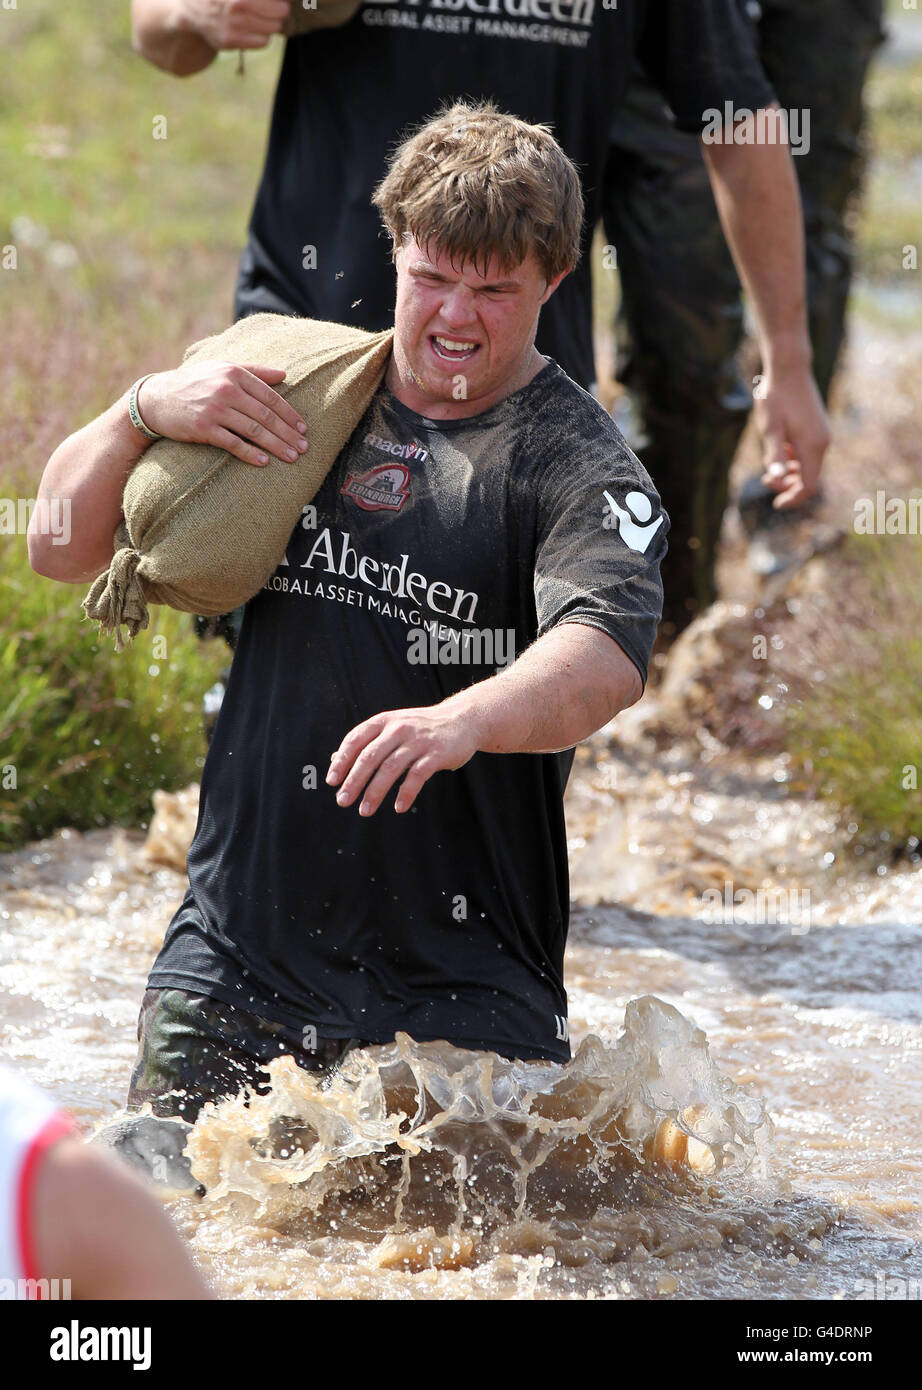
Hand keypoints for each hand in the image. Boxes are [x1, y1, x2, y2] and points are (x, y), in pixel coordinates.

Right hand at [135, 362, 307, 465]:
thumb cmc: (195, 383)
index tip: (303, 428)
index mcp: (234, 373)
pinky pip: (233, 443)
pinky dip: (250, 453)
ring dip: (276, 446)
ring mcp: (214, 410)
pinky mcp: (203, 428)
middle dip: (287, 433)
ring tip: (292, 457)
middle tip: (304, 447)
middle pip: (265, 415)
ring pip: (253, 430)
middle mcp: (226, 389)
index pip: (270, 396)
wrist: (157, 398)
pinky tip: (264, 462)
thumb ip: (254, 370)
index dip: (289, 414)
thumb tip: (284, 373)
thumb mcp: (222, 368)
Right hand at [181, 0, 290, 49]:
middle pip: (281, 11)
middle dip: (279, 9)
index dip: (280, 0)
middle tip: (271, 7)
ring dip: (271, 23)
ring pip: (274, 27)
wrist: (194, 9)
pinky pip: (263, 41)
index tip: (278, 1)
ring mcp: (233, 23)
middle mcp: (236, 4)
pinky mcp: (230, 41)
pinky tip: (252, 28)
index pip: (279, 1)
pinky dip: (262, 35)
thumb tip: (286, 1)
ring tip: (258, 17)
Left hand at [326, 704, 483, 815]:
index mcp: (384, 721)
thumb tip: (335, 760)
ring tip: (365, 810)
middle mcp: (399, 728)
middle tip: (342, 801)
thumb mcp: (392, 728)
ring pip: (391, 767)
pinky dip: (406, 792)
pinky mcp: (437, 753)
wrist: (462, 720)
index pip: (355, 740)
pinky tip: (399, 807)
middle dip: (354, 780)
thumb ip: (366, 743)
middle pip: (370, 756)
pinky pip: (418, 775)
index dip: (342, 761)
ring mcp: (418, 740)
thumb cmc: (421, 728)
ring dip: (375, 791)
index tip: (332, 781)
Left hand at [753, 364, 830, 508]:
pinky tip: (779, 449)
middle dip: (787, 485)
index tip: (776, 504)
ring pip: (808, 466)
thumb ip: (773, 455)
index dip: (793, 498)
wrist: (789, 369)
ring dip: (790, 472)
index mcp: (812, 447)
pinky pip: (808, 453)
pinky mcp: (818, 428)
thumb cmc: (775, 398)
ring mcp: (823, 435)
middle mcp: (823, 443)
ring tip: (768, 465)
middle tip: (764, 479)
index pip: (808, 487)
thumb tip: (774, 477)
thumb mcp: (769, 428)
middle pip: (809, 478)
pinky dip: (794, 459)